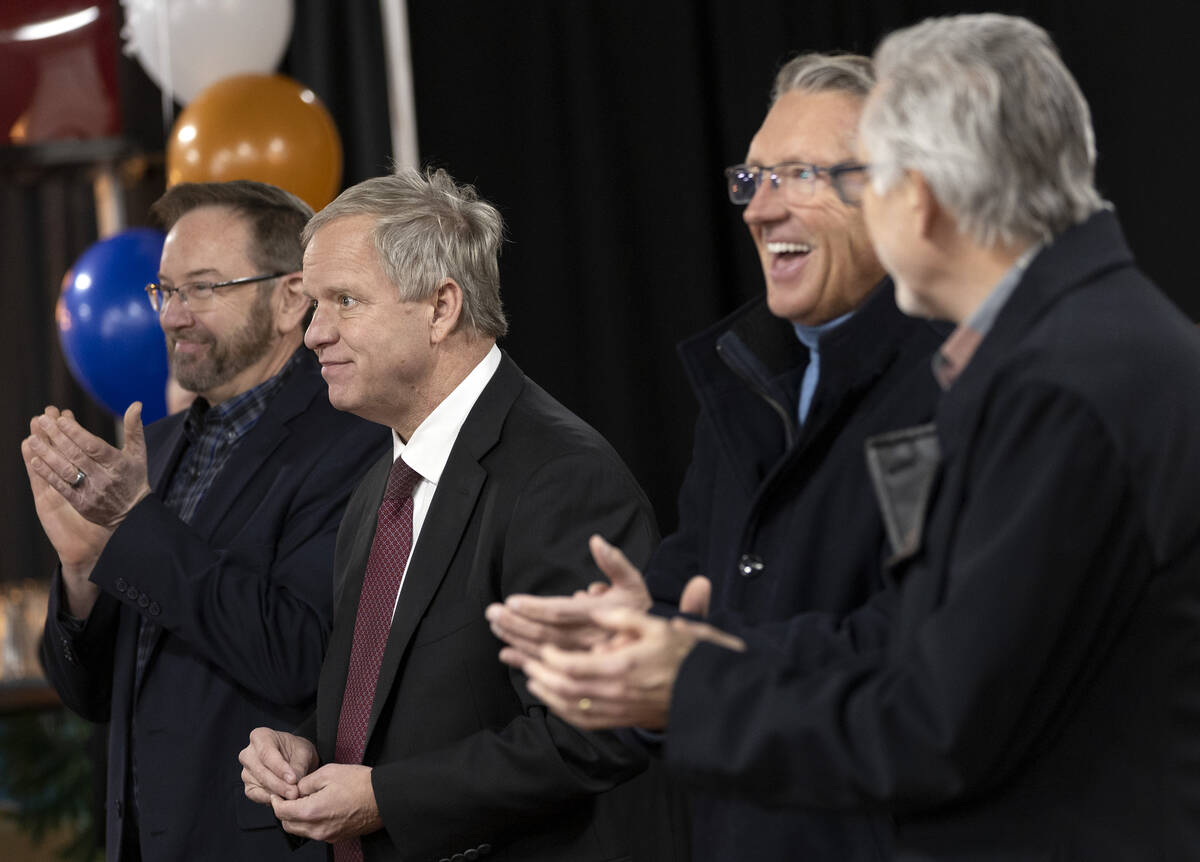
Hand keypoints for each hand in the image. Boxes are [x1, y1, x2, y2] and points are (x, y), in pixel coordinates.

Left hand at [23, 402, 150, 528]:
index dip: (77, 433)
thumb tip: (136, 404)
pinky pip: (61, 487)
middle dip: (57, 437)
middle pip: (77, 455)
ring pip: (66, 470)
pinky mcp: (82, 504)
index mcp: (118, 463)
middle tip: (42, 421)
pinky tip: (35, 461)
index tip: (61, 419)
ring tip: (32, 439)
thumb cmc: (134, 478)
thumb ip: (135, 429)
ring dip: (47, 454)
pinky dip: (47, 474)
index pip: (94, 446)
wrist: (134, 514)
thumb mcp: (138, 453)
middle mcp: (104, 478)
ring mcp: (92, 492)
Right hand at [239, 728, 318, 803]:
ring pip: (258, 785)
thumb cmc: (297, 750)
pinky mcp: (249, 786)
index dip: (280, 768)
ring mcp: (247, 771)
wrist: (295, 758)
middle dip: (279, 784)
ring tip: (292, 796)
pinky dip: (269, 799)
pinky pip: (255, 795)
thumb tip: (293, 784)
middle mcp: (249, 753)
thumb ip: (298, 766)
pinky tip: (282, 799)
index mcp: (260, 736)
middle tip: (294, 793)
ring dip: (276, 793)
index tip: (293, 779)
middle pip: (261, 771)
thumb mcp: (303, 752)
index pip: (267, 753)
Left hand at [271, 763, 382, 842]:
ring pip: (301, 831)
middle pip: (288, 825)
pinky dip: (310, 823)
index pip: (282, 811)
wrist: (383, 798)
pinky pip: (315, 833)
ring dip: (297, 818)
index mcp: (312, 811)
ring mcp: (327, 835)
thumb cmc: (361, 784)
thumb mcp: (329, 772)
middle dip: (284, 811)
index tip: (277, 793)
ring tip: (305, 801)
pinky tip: (319, 809)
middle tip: (289, 797)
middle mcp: (317, 828)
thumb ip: (307, 782)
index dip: (276, 801)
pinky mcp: (336, 837)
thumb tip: (298, 789)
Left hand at [488, 534, 653, 666]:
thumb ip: (614, 562)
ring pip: (544, 652)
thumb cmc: (641, 613)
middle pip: (546, 633)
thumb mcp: (634, 583)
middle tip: (493, 612)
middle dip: (517, 623)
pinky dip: (525, 661)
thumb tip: (596, 541)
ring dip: (516, 639)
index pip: (561, 612)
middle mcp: (590, 640)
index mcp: (599, 616)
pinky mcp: (579, 671)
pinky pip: (548, 669)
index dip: (534, 608)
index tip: (512, 601)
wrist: (656, 653)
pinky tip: (507, 654)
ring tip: (496, 627)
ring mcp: (583, 659)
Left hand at [522, 606, 744, 730]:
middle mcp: (617, 693)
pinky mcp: (624, 720)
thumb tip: (593, 611)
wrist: (709, 692)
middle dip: (542, 676)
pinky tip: (556, 703)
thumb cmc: (685, 655)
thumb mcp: (658, 626)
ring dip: (548, 695)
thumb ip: (623, 619)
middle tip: (527, 662)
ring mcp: (620, 710)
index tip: (542, 647)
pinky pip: (587, 722)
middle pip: (566, 689)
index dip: (552, 659)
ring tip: (532, 680)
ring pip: (572, 708)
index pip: (574, 666)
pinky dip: (565, 713)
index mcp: (623, 667)